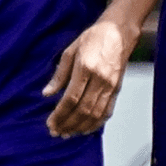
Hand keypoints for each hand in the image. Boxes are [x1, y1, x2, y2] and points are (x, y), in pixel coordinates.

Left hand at [43, 20, 135, 136]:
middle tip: (56, 132)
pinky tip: (86, 129)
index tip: (51, 123)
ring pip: (96, 114)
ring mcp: (110, 86)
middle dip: (68, 124)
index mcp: (86, 68)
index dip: (60, 114)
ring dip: (81, 127)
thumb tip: (47, 93)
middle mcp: (100, 80)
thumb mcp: (70, 51)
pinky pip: (107, 111)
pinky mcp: (117, 90)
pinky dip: (96, 124)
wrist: (119, 32)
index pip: (71, 98)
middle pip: (83, 110)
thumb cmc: (92, 38)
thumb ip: (59, 74)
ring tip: (68, 133)